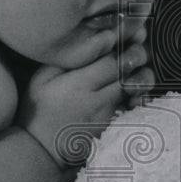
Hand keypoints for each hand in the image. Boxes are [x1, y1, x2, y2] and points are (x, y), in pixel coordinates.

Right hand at [16, 27, 153, 167]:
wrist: (41, 149)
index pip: (110, 60)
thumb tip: (90, 41)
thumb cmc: (38, 109)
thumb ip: (65, 60)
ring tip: (140, 67)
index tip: (129, 32)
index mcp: (78, 85)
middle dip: (137, 56)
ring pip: (133, 91)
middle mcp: (96, 100)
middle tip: (138, 46)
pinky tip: (136, 88)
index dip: (124, 44)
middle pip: (127, 74)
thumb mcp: (40, 80)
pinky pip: (131, 108)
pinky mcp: (111, 128)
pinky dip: (138, 96)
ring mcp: (106, 116)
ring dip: (141, 76)